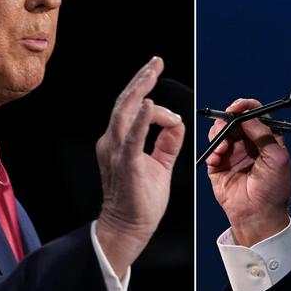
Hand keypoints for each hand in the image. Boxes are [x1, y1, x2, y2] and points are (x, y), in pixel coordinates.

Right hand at [95, 56, 184, 278]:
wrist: (128, 228)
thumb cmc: (141, 200)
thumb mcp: (159, 163)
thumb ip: (167, 142)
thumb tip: (177, 122)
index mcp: (119, 141)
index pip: (132, 109)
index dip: (148, 94)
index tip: (159, 82)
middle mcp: (113, 141)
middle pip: (125, 102)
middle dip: (142, 79)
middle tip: (155, 62)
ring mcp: (117, 151)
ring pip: (125, 111)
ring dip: (140, 89)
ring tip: (152, 71)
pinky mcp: (126, 163)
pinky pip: (133, 138)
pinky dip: (141, 120)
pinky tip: (149, 105)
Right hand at [206, 98, 290, 246]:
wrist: (258, 215)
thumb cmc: (273, 191)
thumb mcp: (277, 158)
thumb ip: (263, 134)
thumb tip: (248, 116)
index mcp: (266, 139)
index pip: (255, 115)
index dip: (246, 107)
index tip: (237, 107)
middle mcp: (248, 144)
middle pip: (234, 120)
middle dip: (228, 120)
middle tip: (226, 125)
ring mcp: (233, 153)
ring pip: (220, 131)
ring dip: (219, 134)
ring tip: (223, 147)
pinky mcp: (219, 165)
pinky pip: (211, 149)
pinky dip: (212, 150)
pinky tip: (217, 158)